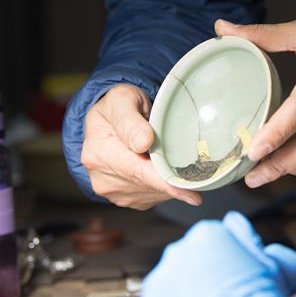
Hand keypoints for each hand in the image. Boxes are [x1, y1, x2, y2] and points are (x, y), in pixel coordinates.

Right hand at [81, 84, 202, 209]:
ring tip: (170, 156)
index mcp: (99, 151)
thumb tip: (144, 142)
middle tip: (195, 169)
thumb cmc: (117, 106)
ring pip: (151, 193)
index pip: (137, 172)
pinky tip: (162, 167)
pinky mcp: (121, 196)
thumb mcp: (122, 100)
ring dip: (167, 181)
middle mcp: (101, 176)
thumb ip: (131, 121)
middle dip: (172, 178)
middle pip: (147, 185)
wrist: (106, 118)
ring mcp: (110, 189)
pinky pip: (149, 196)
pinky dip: (162, 185)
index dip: (165, 183)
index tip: (190, 192)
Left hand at [127, 218, 286, 296]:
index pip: (208, 245)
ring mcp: (157, 284)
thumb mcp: (267, 261)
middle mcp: (176, 252)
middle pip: (185, 266)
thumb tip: (236, 225)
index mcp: (205, 234)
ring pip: (169, 293)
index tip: (228, 281)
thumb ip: (247, 237)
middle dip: (198, 283)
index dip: (220, 266)